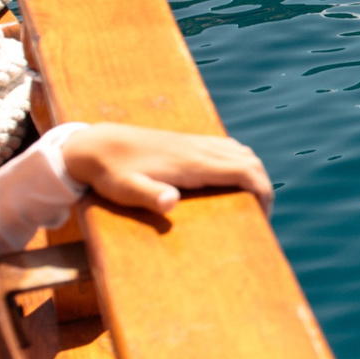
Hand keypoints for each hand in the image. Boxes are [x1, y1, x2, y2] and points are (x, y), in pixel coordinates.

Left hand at [63, 124, 272, 214]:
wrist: (95, 144)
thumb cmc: (111, 173)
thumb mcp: (126, 190)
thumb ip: (149, 196)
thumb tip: (170, 202)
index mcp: (193, 162)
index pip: (244, 170)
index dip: (263, 191)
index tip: (263, 216)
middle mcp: (199, 148)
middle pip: (249, 161)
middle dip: (263, 186)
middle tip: (260, 215)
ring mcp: (195, 142)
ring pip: (241, 152)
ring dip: (253, 174)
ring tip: (249, 201)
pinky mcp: (188, 141)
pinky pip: (227, 148)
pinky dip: (240, 163)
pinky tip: (229, 179)